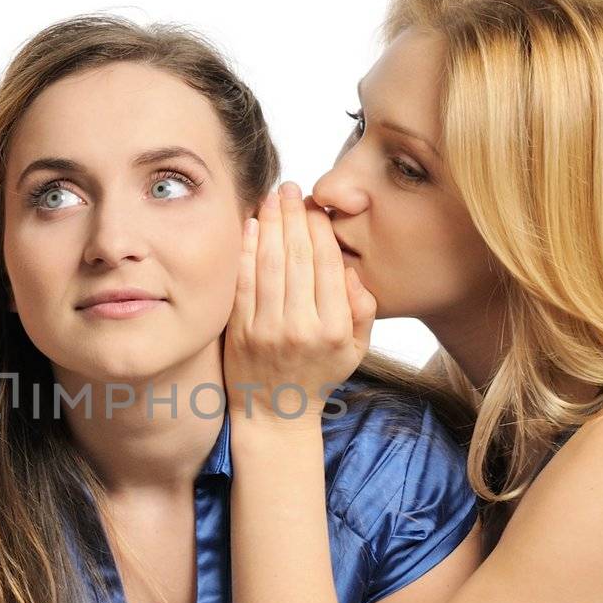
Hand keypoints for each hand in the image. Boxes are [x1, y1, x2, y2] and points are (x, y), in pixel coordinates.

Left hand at [223, 180, 374, 427]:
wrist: (275, 415)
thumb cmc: (318, 376)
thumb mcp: (356, 350)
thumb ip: (363, 310)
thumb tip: (352, 272)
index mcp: (334, 328)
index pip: (328, 265)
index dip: (321, 230)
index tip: (316, 206)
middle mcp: (301, 327)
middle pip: (297, 257)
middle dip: (293, 216)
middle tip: (290, 187)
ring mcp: (267, 330)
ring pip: (269, 264)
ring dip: (269, 224)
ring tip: (271, 196)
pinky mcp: (240, 331)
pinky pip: (243, 283)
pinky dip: (245, 251)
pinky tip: (249, 226)